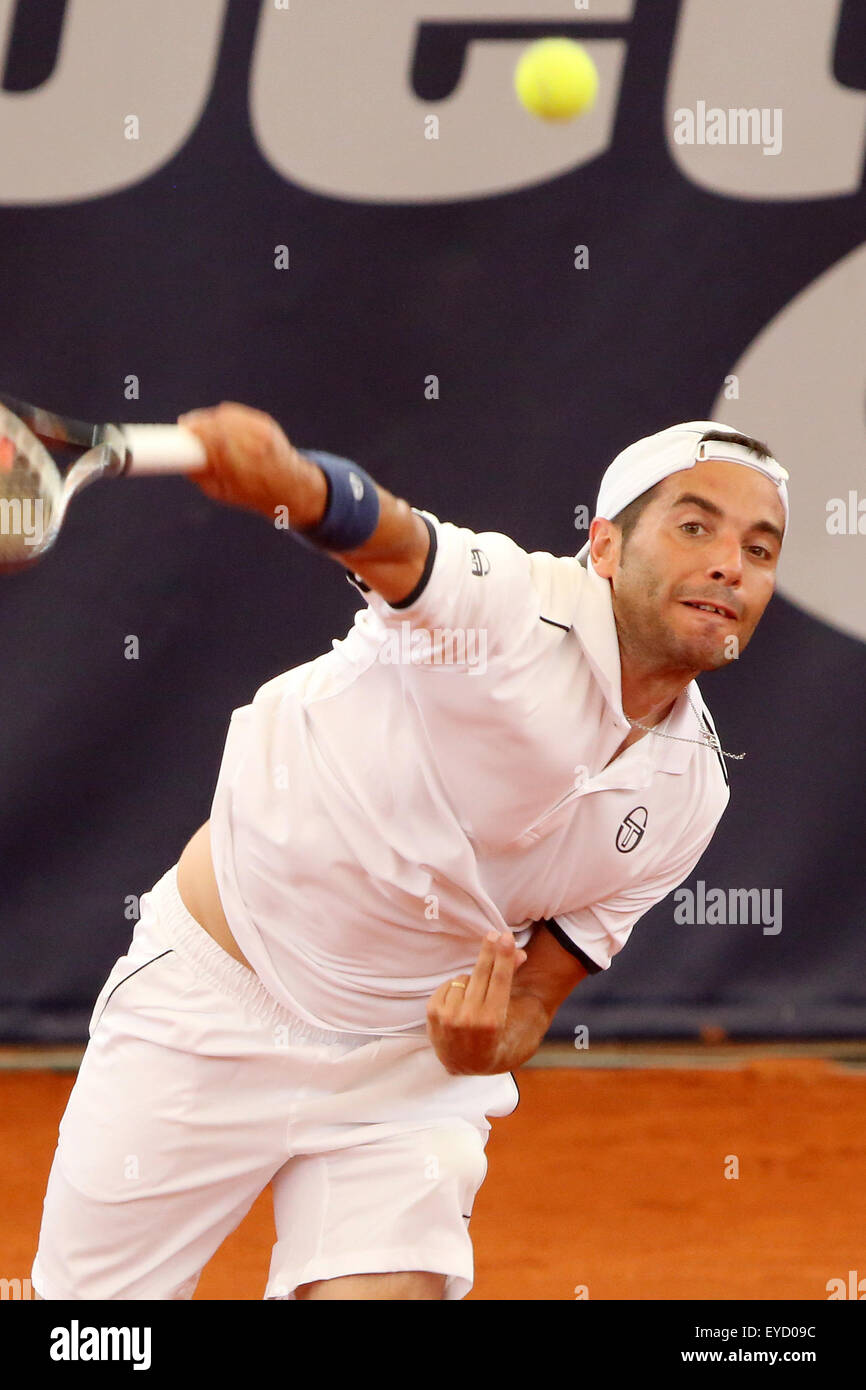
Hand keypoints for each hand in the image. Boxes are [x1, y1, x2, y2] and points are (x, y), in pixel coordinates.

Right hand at [178, 402, 323, 521]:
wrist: (288, 485)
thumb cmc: (250, 492)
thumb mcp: (222, 493)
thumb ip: (201, 477)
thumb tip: (181, 459)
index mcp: (243, 470)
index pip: (216, 443)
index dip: (198, 433)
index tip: (184, 431)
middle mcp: (255, 449)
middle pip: (221, 426)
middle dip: (201, 424)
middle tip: (186, 425)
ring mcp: (262, 434)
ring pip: (228, 417)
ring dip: (210, 417)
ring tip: (197, 422)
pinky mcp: (266, 423)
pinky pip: (238, 414)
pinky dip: (224, 415)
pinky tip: (215, 419)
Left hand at [426, 930, 527, 1075]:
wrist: (468, 1064)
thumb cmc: (498, 1039)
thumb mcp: (512, 1018)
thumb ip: (512, 984)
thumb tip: (519, 953)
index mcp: (492, 1022)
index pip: (498, 980)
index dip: (503, 956)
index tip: (505, 937)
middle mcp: (468, 1020)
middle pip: (480, 973)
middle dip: (489, 951)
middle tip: (494, 934)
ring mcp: (448, 1018)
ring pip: (464, 979)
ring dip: (473, 981)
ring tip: (478, 996)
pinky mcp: (433, 1014)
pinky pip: (449, 984)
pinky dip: (457, 987)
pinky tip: (462, 1000)